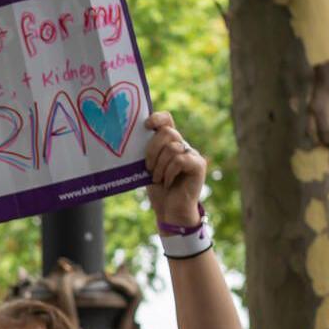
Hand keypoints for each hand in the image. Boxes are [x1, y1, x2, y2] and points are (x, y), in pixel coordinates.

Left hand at [144, 113, 206, 227]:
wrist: (170, 210)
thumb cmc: (157, 189)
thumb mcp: (147, 168)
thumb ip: (146, 153)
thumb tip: (130, 139)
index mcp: (169, 143)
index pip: (167, 120)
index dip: (158, 118)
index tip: (146, 125)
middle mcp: (182, 145)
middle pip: (168, 132)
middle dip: (152, 150)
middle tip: (148, 167)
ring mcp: (192, 154)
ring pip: (172, 147)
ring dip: (159, 165)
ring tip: (157, 178)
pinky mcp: (198, 165)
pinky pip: (180, 160)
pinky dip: (169, 172)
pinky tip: (167, 182)